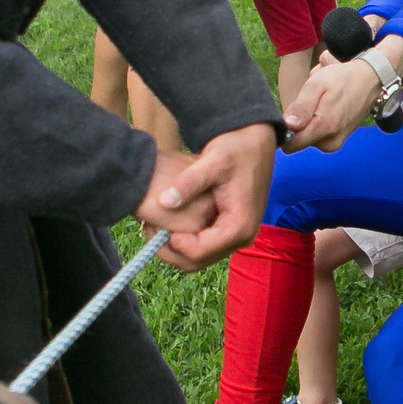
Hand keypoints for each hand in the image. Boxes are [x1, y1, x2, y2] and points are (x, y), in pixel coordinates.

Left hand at [138, 123, 275, 268]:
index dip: (173, 244)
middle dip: (169, 251)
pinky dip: (184, 240)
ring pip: (199, 258)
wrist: (254, 141)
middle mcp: (241, 237)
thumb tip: (163, 201)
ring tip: (154, 226)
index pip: (199, 252)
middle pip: (197, 262)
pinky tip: (168, 222)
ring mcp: (236, 235)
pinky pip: (203, 246)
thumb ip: (188, 182)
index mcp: (238, 225)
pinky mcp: (230, 229)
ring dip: (174, 247)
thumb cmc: (236, 148)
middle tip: (148, 229)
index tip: (155, 225)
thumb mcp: (212, 161)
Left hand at [283, 56, 381, 152]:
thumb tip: (288, 126)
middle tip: (310, 103)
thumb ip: (301, 107)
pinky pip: (317, 137)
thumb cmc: (342, 79)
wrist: (369, 81)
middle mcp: (330, 142)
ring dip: (308, 123)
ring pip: (307, 139)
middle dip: (298, 124)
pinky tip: (325, 111)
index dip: (285, 129)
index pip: (291, 144)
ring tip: (320, 105)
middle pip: (298, 141)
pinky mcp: (337, 142)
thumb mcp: (317, 85)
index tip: (291, 113)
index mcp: (324, 127)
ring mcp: (335, 144)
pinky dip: (317, 125)